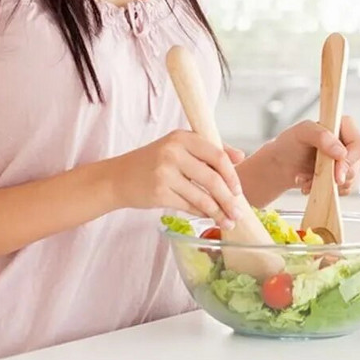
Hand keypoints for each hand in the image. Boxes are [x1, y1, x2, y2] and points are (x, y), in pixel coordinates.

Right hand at [109, 129, 246, 228]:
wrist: (118, 177)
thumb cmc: (154, 160)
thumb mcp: (180, 146)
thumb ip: (211, 149)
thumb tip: (241, 156)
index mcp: (183, 137)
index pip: (217, 156)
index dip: (232, 175)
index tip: (239, 190)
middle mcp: (174, 153)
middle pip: (212, 179)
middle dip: (229, 199)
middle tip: (239, 213)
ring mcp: (165, 173)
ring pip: (201, 196)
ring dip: (218, 212)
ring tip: (229, 222)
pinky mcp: (158, 193)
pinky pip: (188, 206)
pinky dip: (201, 214)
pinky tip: (210, 218)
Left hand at [270, 116, 359, 195]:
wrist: (281, 164)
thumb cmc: (289, 144)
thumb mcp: (302, 132)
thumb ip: (322, 136)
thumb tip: (341, 152)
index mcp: (343, 126)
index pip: (359, 145)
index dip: (350, 161)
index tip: (336, 174)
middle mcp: (348, 143)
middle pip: (356, 166)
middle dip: (334, 176)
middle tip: (315, 176)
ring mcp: (345, 160)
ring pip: (350, 180)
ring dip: (328, 184)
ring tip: (308, 179)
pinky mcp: (341, 175)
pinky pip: (342, 189)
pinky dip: (327, 191)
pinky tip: (311, 183)